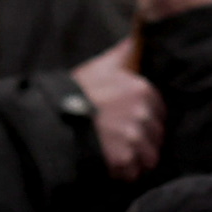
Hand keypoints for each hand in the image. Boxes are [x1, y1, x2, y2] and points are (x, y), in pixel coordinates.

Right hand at [74, 42, 164, 182]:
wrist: (52, 119)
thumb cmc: (73, 91)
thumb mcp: (99, 67)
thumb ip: (122, 54)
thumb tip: (135, 38)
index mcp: (141, 90)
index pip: (159, 110)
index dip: (146, 119)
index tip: (132, 122)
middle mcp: (142, 113)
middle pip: (156, 135)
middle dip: (143, 141)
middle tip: (122, 141)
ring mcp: (134, 137)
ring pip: (149, 156)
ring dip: (136, 159)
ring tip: (117, 155)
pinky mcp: (124, 159)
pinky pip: (133, 173)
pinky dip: (124, 173)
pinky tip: (111, 165)